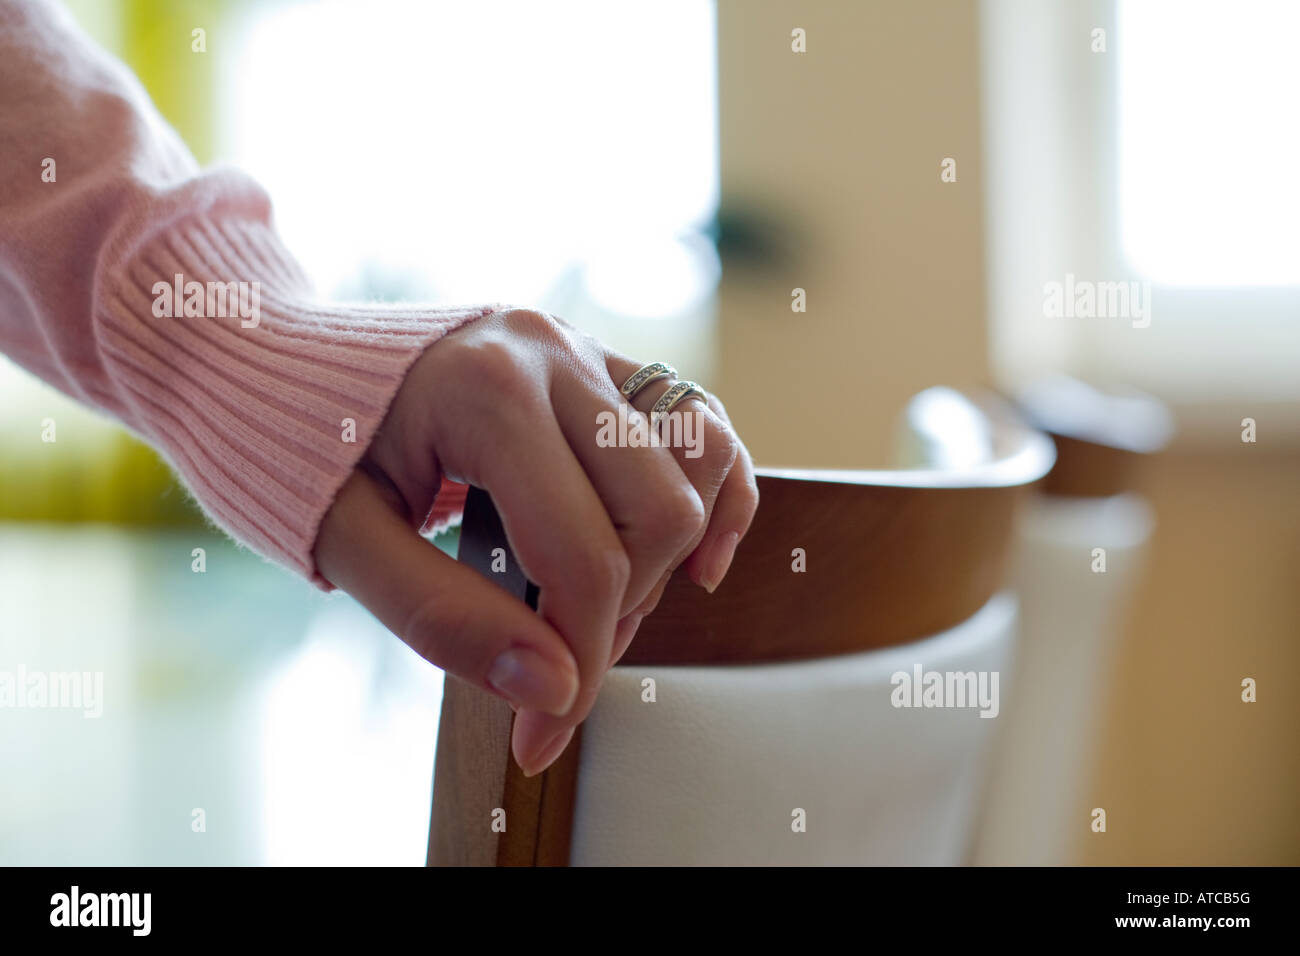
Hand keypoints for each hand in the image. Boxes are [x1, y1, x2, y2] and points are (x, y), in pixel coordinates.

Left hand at [313, 307, 758, 774]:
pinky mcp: (596, 357)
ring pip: (696, 462)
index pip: (581, 553)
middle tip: (553, 657)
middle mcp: (552, 354)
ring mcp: (581, 347)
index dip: (579, 660)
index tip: (543, 732)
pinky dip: (717, 489)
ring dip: (669, 556)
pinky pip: (697, 420)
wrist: (278, 356)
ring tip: (604, 601)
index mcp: (486, 391)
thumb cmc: (301, 448)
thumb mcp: (345, 542)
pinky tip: (701, 556)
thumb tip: (553, 688)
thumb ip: (442, 616)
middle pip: (659, 513)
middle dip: (620, 612)